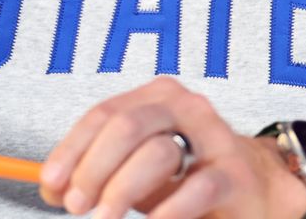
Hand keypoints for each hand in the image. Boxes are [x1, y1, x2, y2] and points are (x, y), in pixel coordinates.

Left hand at [38, 76, 305, 218]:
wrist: (253, 191)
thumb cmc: (188, 177)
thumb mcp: (135, 171)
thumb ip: (96, 170)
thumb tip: (53, 185)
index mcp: (157, 99)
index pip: (104, 114)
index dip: (72, 149)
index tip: (52, 182)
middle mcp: (186, 109)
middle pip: (126, 126)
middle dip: (94, 168)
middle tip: (79, 205)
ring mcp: (214, 138)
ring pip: (157, 153)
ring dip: (122, 189)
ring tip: (107, 217)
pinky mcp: (233, 175)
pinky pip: (196, 187)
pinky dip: (169, 209)